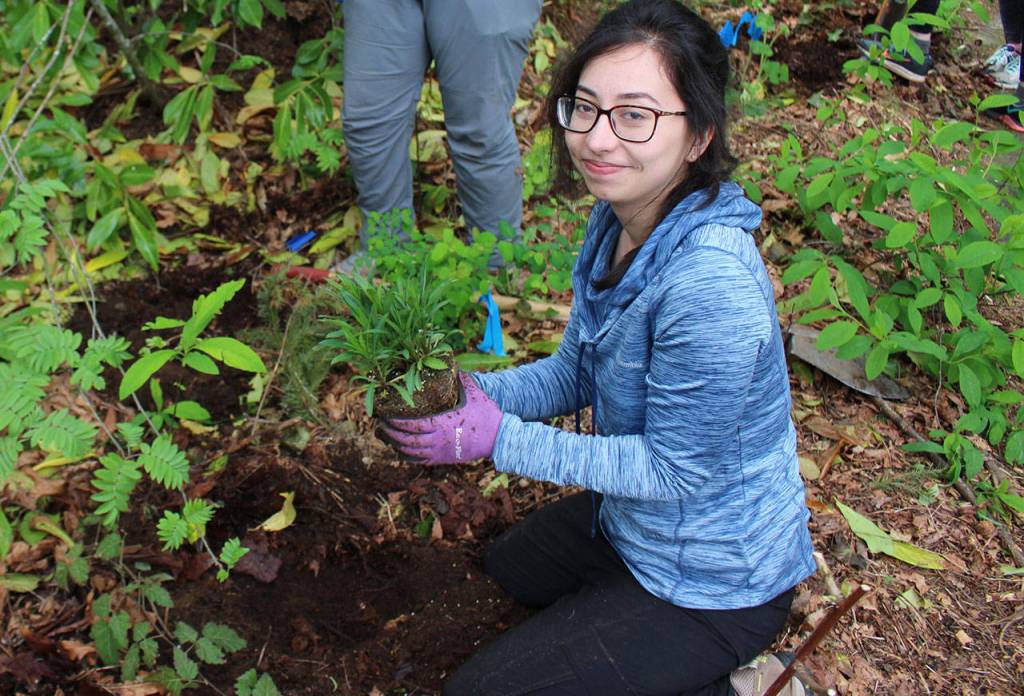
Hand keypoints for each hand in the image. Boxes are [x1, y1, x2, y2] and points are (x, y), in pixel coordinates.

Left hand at [380, 372, 501, 464]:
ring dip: (395, 445)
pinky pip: (420, 461)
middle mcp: (438, 441)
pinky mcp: (444, 459)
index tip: (384, 414)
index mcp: (442, 424)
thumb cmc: (486, 414)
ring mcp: (441, 452)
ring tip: (385, 436)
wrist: (500, 438)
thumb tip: (450, 362)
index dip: (395, 421)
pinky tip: (401, 450)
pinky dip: (407, 456)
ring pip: (411, 453)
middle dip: (390, 433)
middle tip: (380, 425)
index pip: (412, 425)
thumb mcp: (473, 393)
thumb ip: (459, 378)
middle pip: (406, 440)